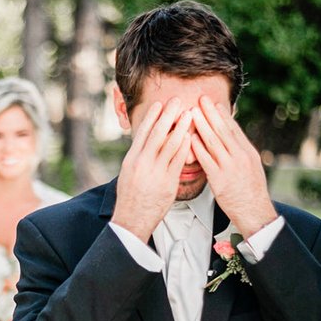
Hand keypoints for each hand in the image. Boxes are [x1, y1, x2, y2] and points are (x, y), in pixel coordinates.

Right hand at [111, 98, 193, 241]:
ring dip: (181, 128)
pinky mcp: (168, 182)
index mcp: (131, 159)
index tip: (160, 104)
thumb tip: (145, 143)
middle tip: (178, 101)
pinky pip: (178, 161)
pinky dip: (185, 148)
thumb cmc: (131, 197)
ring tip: (190, 115)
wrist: (132, 219)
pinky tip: (192, 138)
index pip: (143, 133)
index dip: (152, 117)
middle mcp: (142, 163)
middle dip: (168, 116)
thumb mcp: (128, 173)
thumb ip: (138, 158)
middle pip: (157, 134)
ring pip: (170, 145)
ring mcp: (155, 173)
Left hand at [190, 96, 276, 236]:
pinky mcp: (220, 180)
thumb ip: (240, 153)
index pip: (234, 129)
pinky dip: (198, 148)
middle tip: (201, 99)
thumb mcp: (251, 167)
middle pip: (223, 130)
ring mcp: (230, 167)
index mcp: (248, 152)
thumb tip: (232, 140)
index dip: (223, 115)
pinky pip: (207, 160)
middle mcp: (240, 157)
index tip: (214, 104)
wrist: (255, 211)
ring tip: (192, 112)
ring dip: (202, 125)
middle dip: (211, 113)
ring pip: (214, 142)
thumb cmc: (251, 192)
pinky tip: (190, 138)